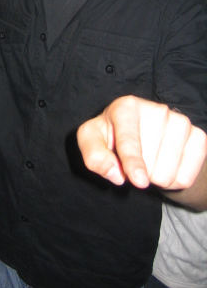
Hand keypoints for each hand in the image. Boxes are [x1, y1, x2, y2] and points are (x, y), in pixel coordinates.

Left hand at [77, 96, 206, 190]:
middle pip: (149, 163)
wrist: (142, 134)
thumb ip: (95, 156)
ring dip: (155, 178)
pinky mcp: (198, 137)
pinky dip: (174, 180)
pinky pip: (186, 176)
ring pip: (168, 173)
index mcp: (126, 106)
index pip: (130, 139)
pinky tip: (165, 165)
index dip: (133, 162)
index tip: (138, 180)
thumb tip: (116, 174)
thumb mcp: (91, 141)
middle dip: (138, 171)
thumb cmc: (110, 135)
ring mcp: (180, 121)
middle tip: (133, 159)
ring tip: (148, 161)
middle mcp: (156, 109)